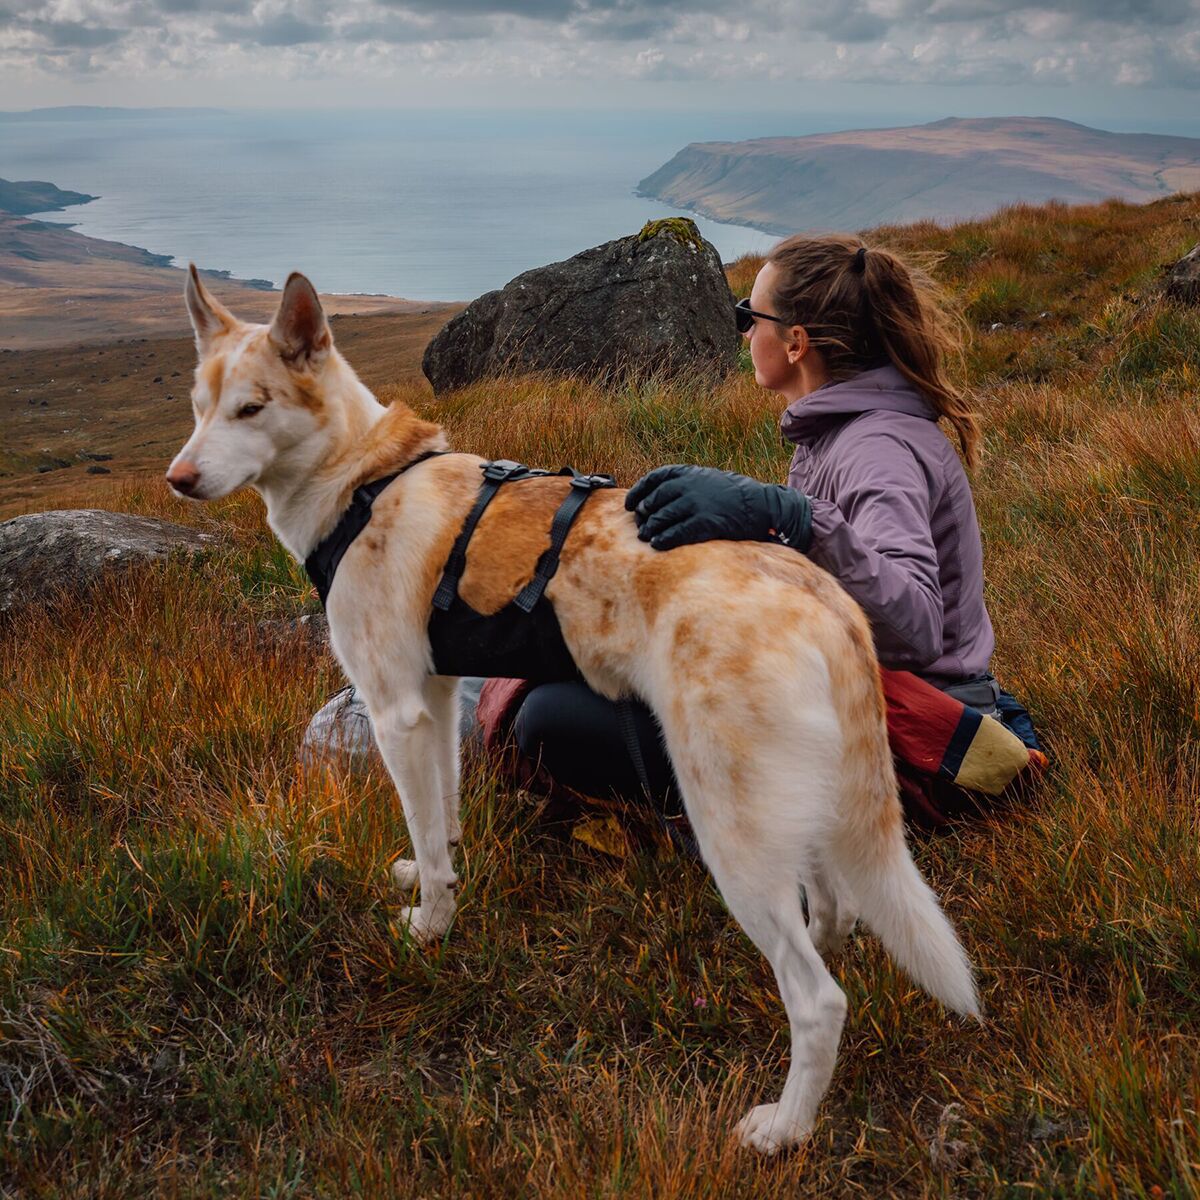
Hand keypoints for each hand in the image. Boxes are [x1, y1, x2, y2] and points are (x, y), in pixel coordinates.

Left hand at [625, 464, 811, 551]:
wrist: (762, 504)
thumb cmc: (732, 494)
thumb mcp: (707, 479)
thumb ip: (684, 484)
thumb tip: (653, 498)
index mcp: (688, 472)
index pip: (654, 479)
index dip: (638, 492)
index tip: (630, 505)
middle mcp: (689, 486)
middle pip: (654, 500)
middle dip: (644, 514)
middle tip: (640, 525)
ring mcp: (696, 504)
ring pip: (661, 518)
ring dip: (650, 528)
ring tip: (646, 536)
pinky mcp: (705, 523)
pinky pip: (676, 533)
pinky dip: (663, 539)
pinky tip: (657, 544)